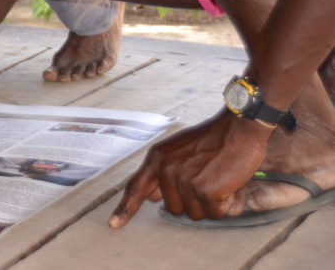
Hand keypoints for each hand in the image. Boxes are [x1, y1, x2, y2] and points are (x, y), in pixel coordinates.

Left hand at [110, 111, 271, 226]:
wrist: (238, 128)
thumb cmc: (213, 138)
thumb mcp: (178, 149)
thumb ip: (164, 171)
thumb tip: (154, 197)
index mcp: (156, 158)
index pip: (136, 187)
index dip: (125, 208)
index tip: (114, 224)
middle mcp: (165, 170)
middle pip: (173, 208)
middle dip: (192, 201)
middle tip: (207, 178)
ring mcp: (184, 180)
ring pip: (195, 213)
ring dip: (210, 204)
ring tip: (218, 179)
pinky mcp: (204, 190)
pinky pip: (215, 213)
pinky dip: (225, 204)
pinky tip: (229, 184)